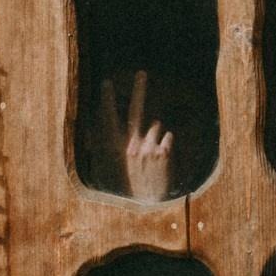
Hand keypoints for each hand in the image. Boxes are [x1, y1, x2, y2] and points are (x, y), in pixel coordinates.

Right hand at [95, 71, 176, 203]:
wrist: (150, 202)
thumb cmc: (135, 182)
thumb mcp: (124, 163)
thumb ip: (127, 142)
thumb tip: (132, 125)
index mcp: (119, 148)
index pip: (110, 119)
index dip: (107, 100)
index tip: (106, 82)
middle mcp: (132, 145)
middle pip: (136, 110)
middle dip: (138, 89)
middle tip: (141, 73)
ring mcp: (148, 147)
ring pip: (157, 125)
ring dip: (157, 134)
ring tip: (153, 154)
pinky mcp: (163, 152)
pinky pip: (169, 136)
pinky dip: (168, 143)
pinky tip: (164, 159)